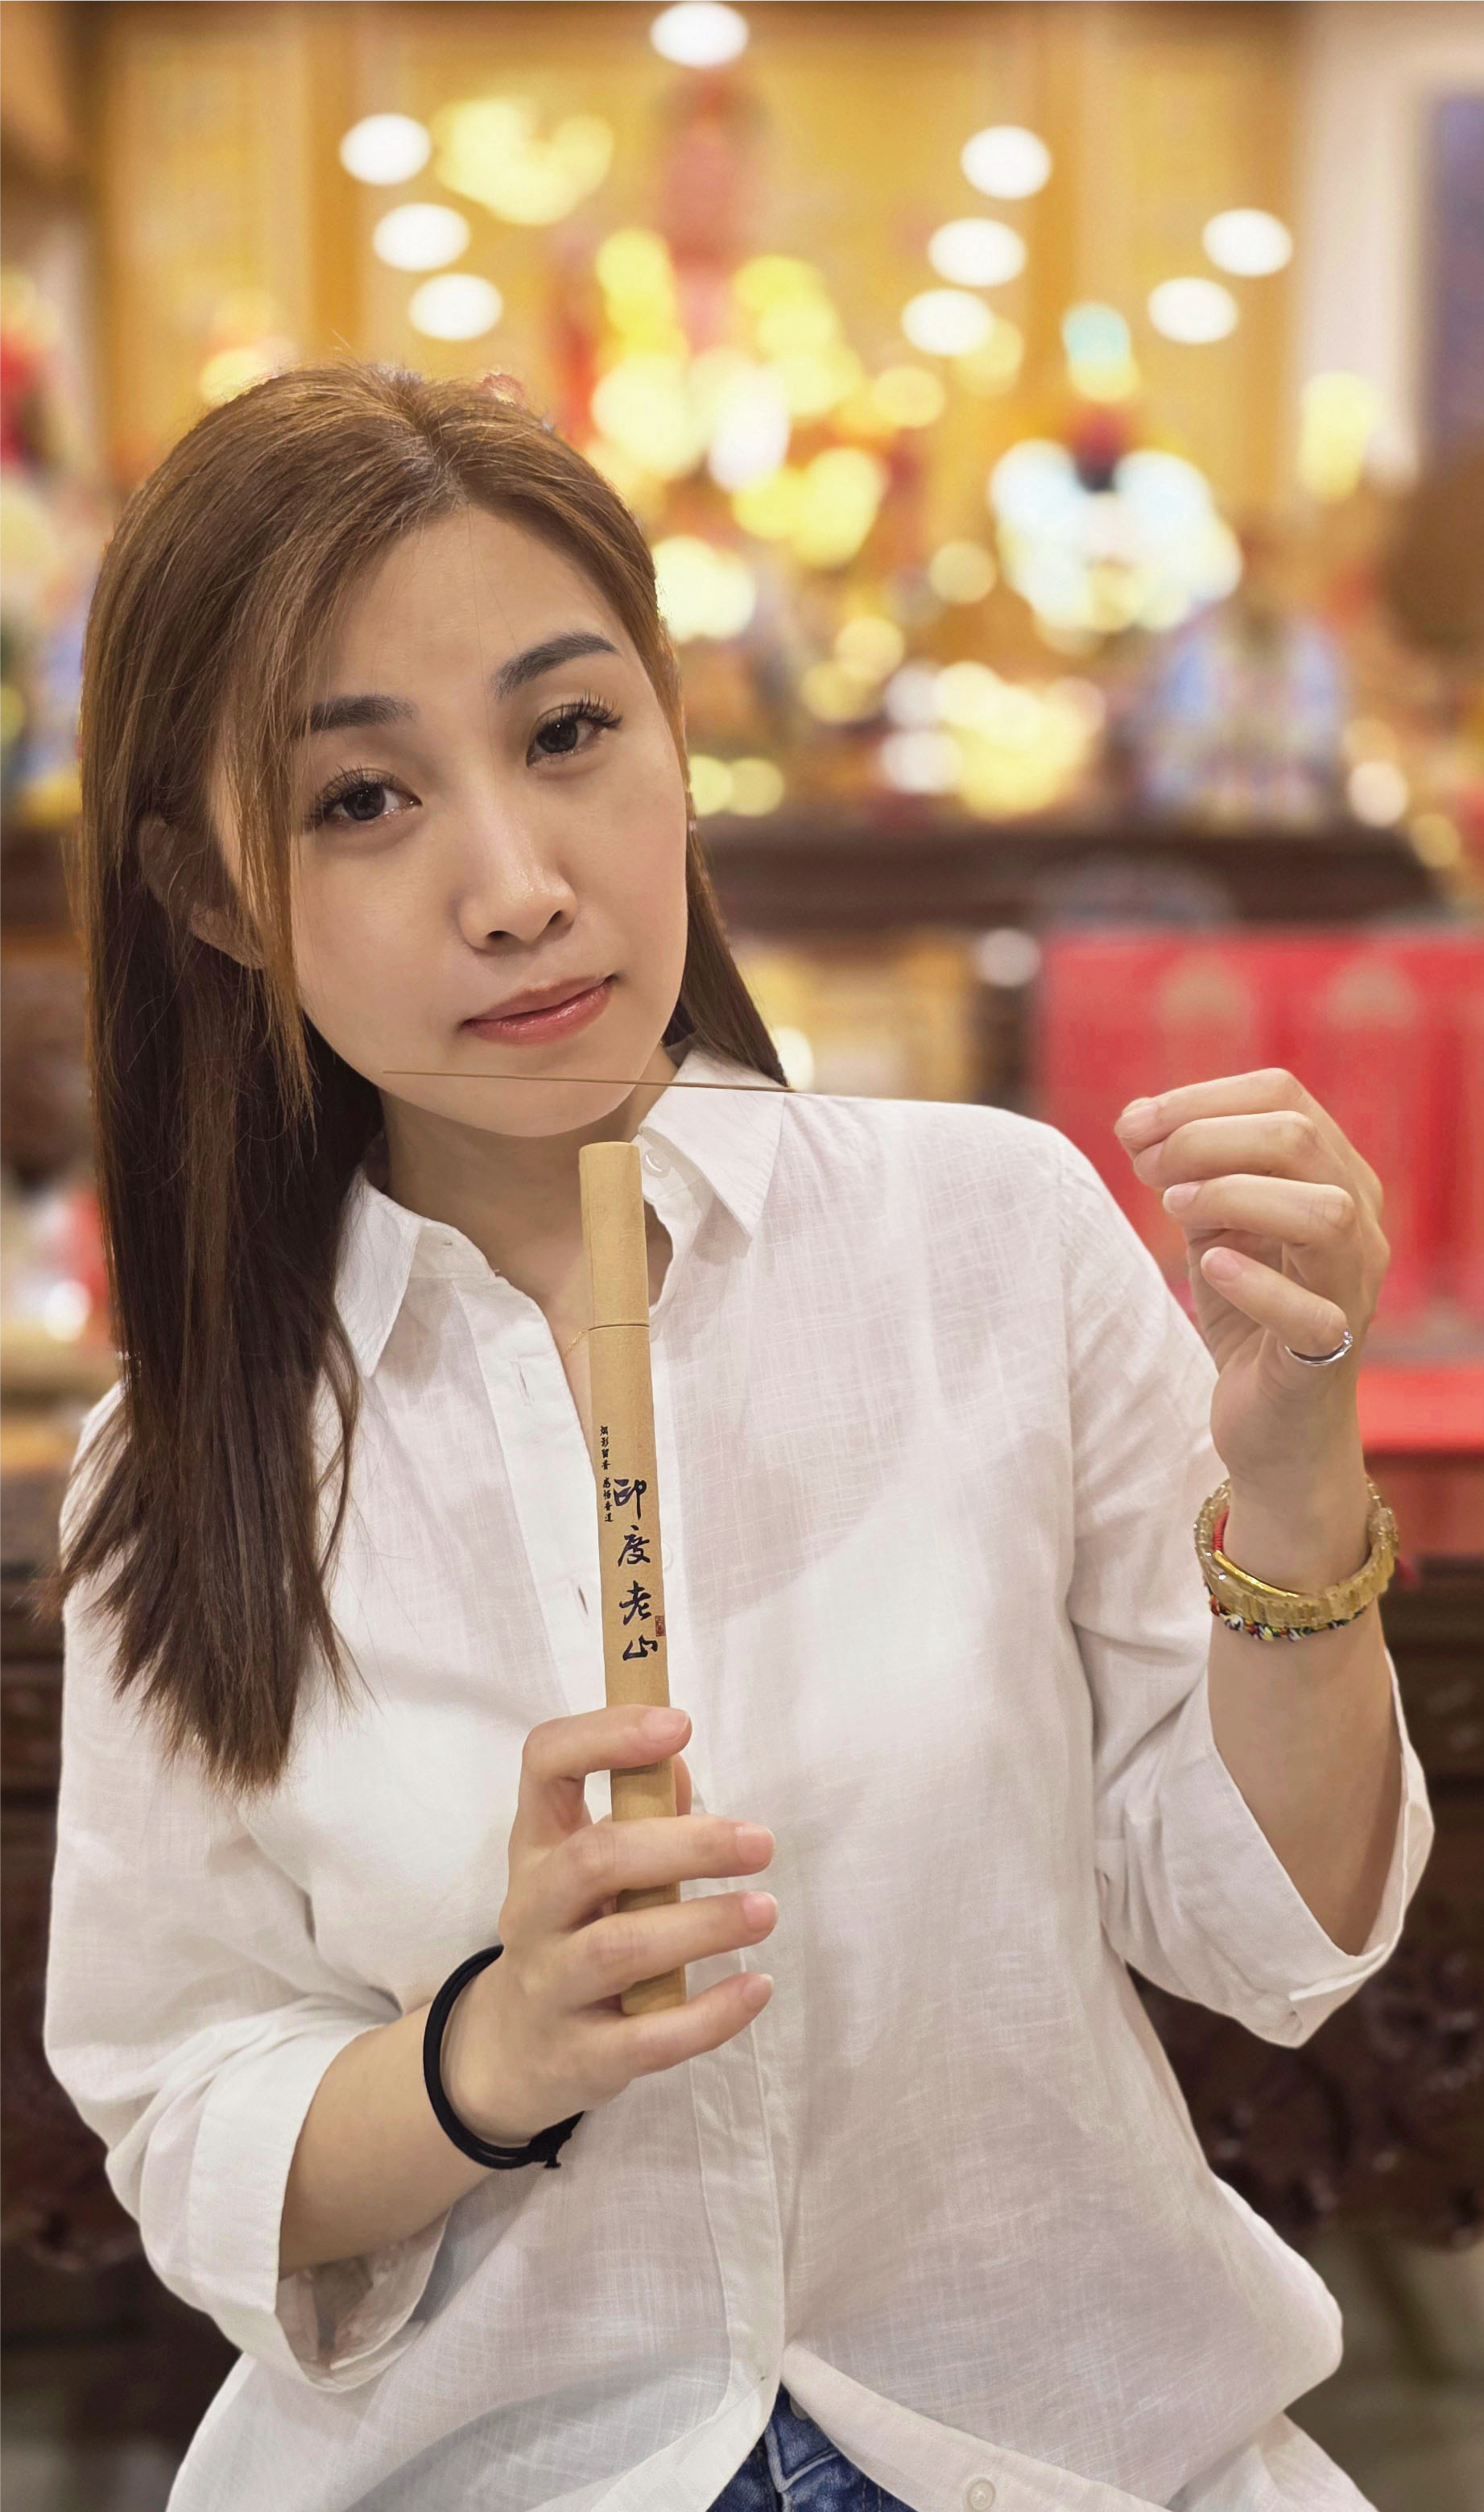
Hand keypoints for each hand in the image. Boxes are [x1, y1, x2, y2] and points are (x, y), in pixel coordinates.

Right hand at [442, 1705, 775, 2145]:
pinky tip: (756, 1987)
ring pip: (619, 1950)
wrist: (511, 2053)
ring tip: (764, 1911)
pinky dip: (709, 2014)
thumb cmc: (573, 1933)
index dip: (606, 1736)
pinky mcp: (580, 2057)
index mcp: (537, 1846)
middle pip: (594, 1860)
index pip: (545, 1765)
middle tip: (758, 1843)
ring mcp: (549, 1986)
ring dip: (702, 1926)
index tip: (678, 1725)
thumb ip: (637, 1819)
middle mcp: (532, 1910)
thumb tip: (680, 1768)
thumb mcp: (586, 1871)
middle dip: (683, 1845)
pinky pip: (647, 2039)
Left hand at [1113, 1067, 1388, 1497]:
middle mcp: (1358, 1221)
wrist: (1272, 1422)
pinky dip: (1256, 1282)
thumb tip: (1136, 1118)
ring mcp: (1353, 1287)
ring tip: (1176, 1210)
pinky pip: (1312, 1314)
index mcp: (1334, 1174)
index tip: (1131, 1127)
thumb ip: (1186, 1172)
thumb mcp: (1213, 1227)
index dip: (1198, 1099)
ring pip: (1325, 1212)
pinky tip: (1211, 1267)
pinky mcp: (1331, 1352)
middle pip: (1299, 1138)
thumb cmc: (1246, 1311)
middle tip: (1146, 1171)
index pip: (1282, 1095)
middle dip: (1204, 1139)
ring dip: (1235, 1196)